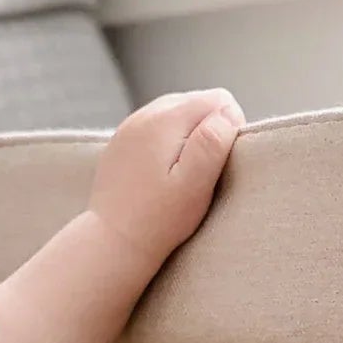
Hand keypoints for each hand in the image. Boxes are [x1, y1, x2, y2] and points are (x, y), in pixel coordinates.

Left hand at [87, 88, 245, 272]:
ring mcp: (129, 127)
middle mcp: (144, 115)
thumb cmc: (158, 219)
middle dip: (209, 130)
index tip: (218, 162)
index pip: (220, 99)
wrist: (111, 242)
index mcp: (164, 120)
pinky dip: (168, 143)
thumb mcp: (195, 184)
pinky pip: (157, 128)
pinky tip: (163, 173)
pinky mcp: (121, 143)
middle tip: (200, 171)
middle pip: (198, 102)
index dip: (230, 129)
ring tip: (182, 173)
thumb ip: (213, 142)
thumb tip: (228, 111)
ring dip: (189, 136)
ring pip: (178, 113)